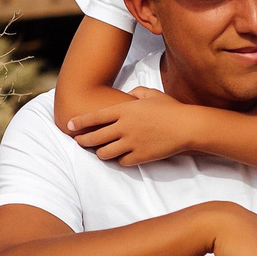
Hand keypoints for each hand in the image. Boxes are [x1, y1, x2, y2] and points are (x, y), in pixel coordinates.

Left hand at [66, 87, 194, 165]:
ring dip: (100, 152)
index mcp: (124, 111)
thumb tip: (127, 96)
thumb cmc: (170, 109)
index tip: (69, 125)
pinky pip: (121, 162)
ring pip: (104, 153)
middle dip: (83, 140)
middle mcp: (124, 127)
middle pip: (94, 138)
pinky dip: (119, 160)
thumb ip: (135, 93)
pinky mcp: (140, 157)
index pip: (94, 118)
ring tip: (99, 151)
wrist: (187, 126)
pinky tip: (121, 157)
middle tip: (79, 141)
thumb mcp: (151, 94)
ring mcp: (131, 143)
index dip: (79, 122)